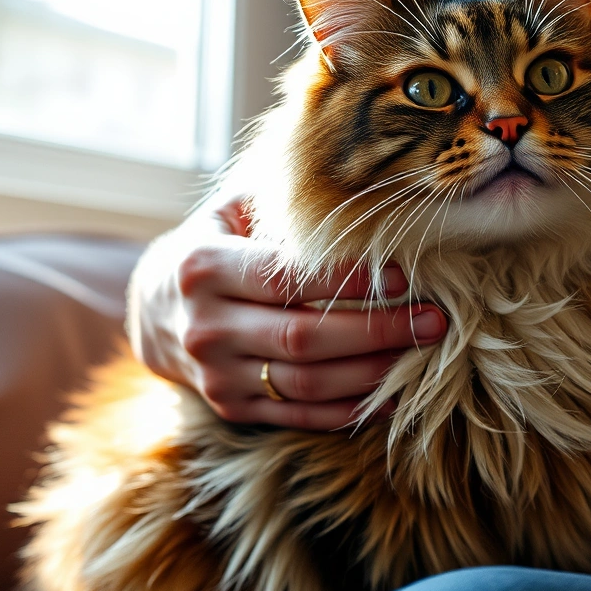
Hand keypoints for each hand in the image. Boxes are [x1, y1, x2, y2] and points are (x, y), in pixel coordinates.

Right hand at [129, 193, 444, 429]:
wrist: (156, 310)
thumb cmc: (214, 245)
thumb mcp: (230, 210)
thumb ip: (281, 199)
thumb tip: (355, 176)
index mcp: (204, 267)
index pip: (285, 278)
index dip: (347, 281)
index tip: (403, 277)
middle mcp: (205, 326)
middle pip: (303, 337)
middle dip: (378, 331)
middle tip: (434, 320)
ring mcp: (216, 374)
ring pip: (307, 384)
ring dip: (373, 372)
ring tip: (422, 352)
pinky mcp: (230, 407)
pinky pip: (299, 415)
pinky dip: (349, 409)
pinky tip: (391, 393)